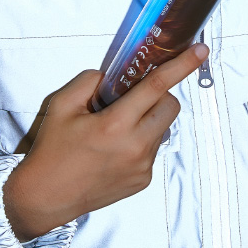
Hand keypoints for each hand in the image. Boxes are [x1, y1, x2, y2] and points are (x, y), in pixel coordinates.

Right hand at [2, 43, 209, 241]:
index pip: (156, 87)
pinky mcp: (143, 180)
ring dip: (149, 119)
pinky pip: (153, 149)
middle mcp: (135, 147)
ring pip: (163, 128)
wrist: (46, 196)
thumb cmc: (52, 150)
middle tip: (134, 98)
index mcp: (115, 125)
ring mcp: (142, 166)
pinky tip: (115, 149)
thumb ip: (89, 81)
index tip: (201, 51)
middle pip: (171, 107)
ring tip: (117, 129)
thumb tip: (111, 77)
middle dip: (160, 95)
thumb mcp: (61, 105)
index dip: (182, 65)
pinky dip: (141, 141)